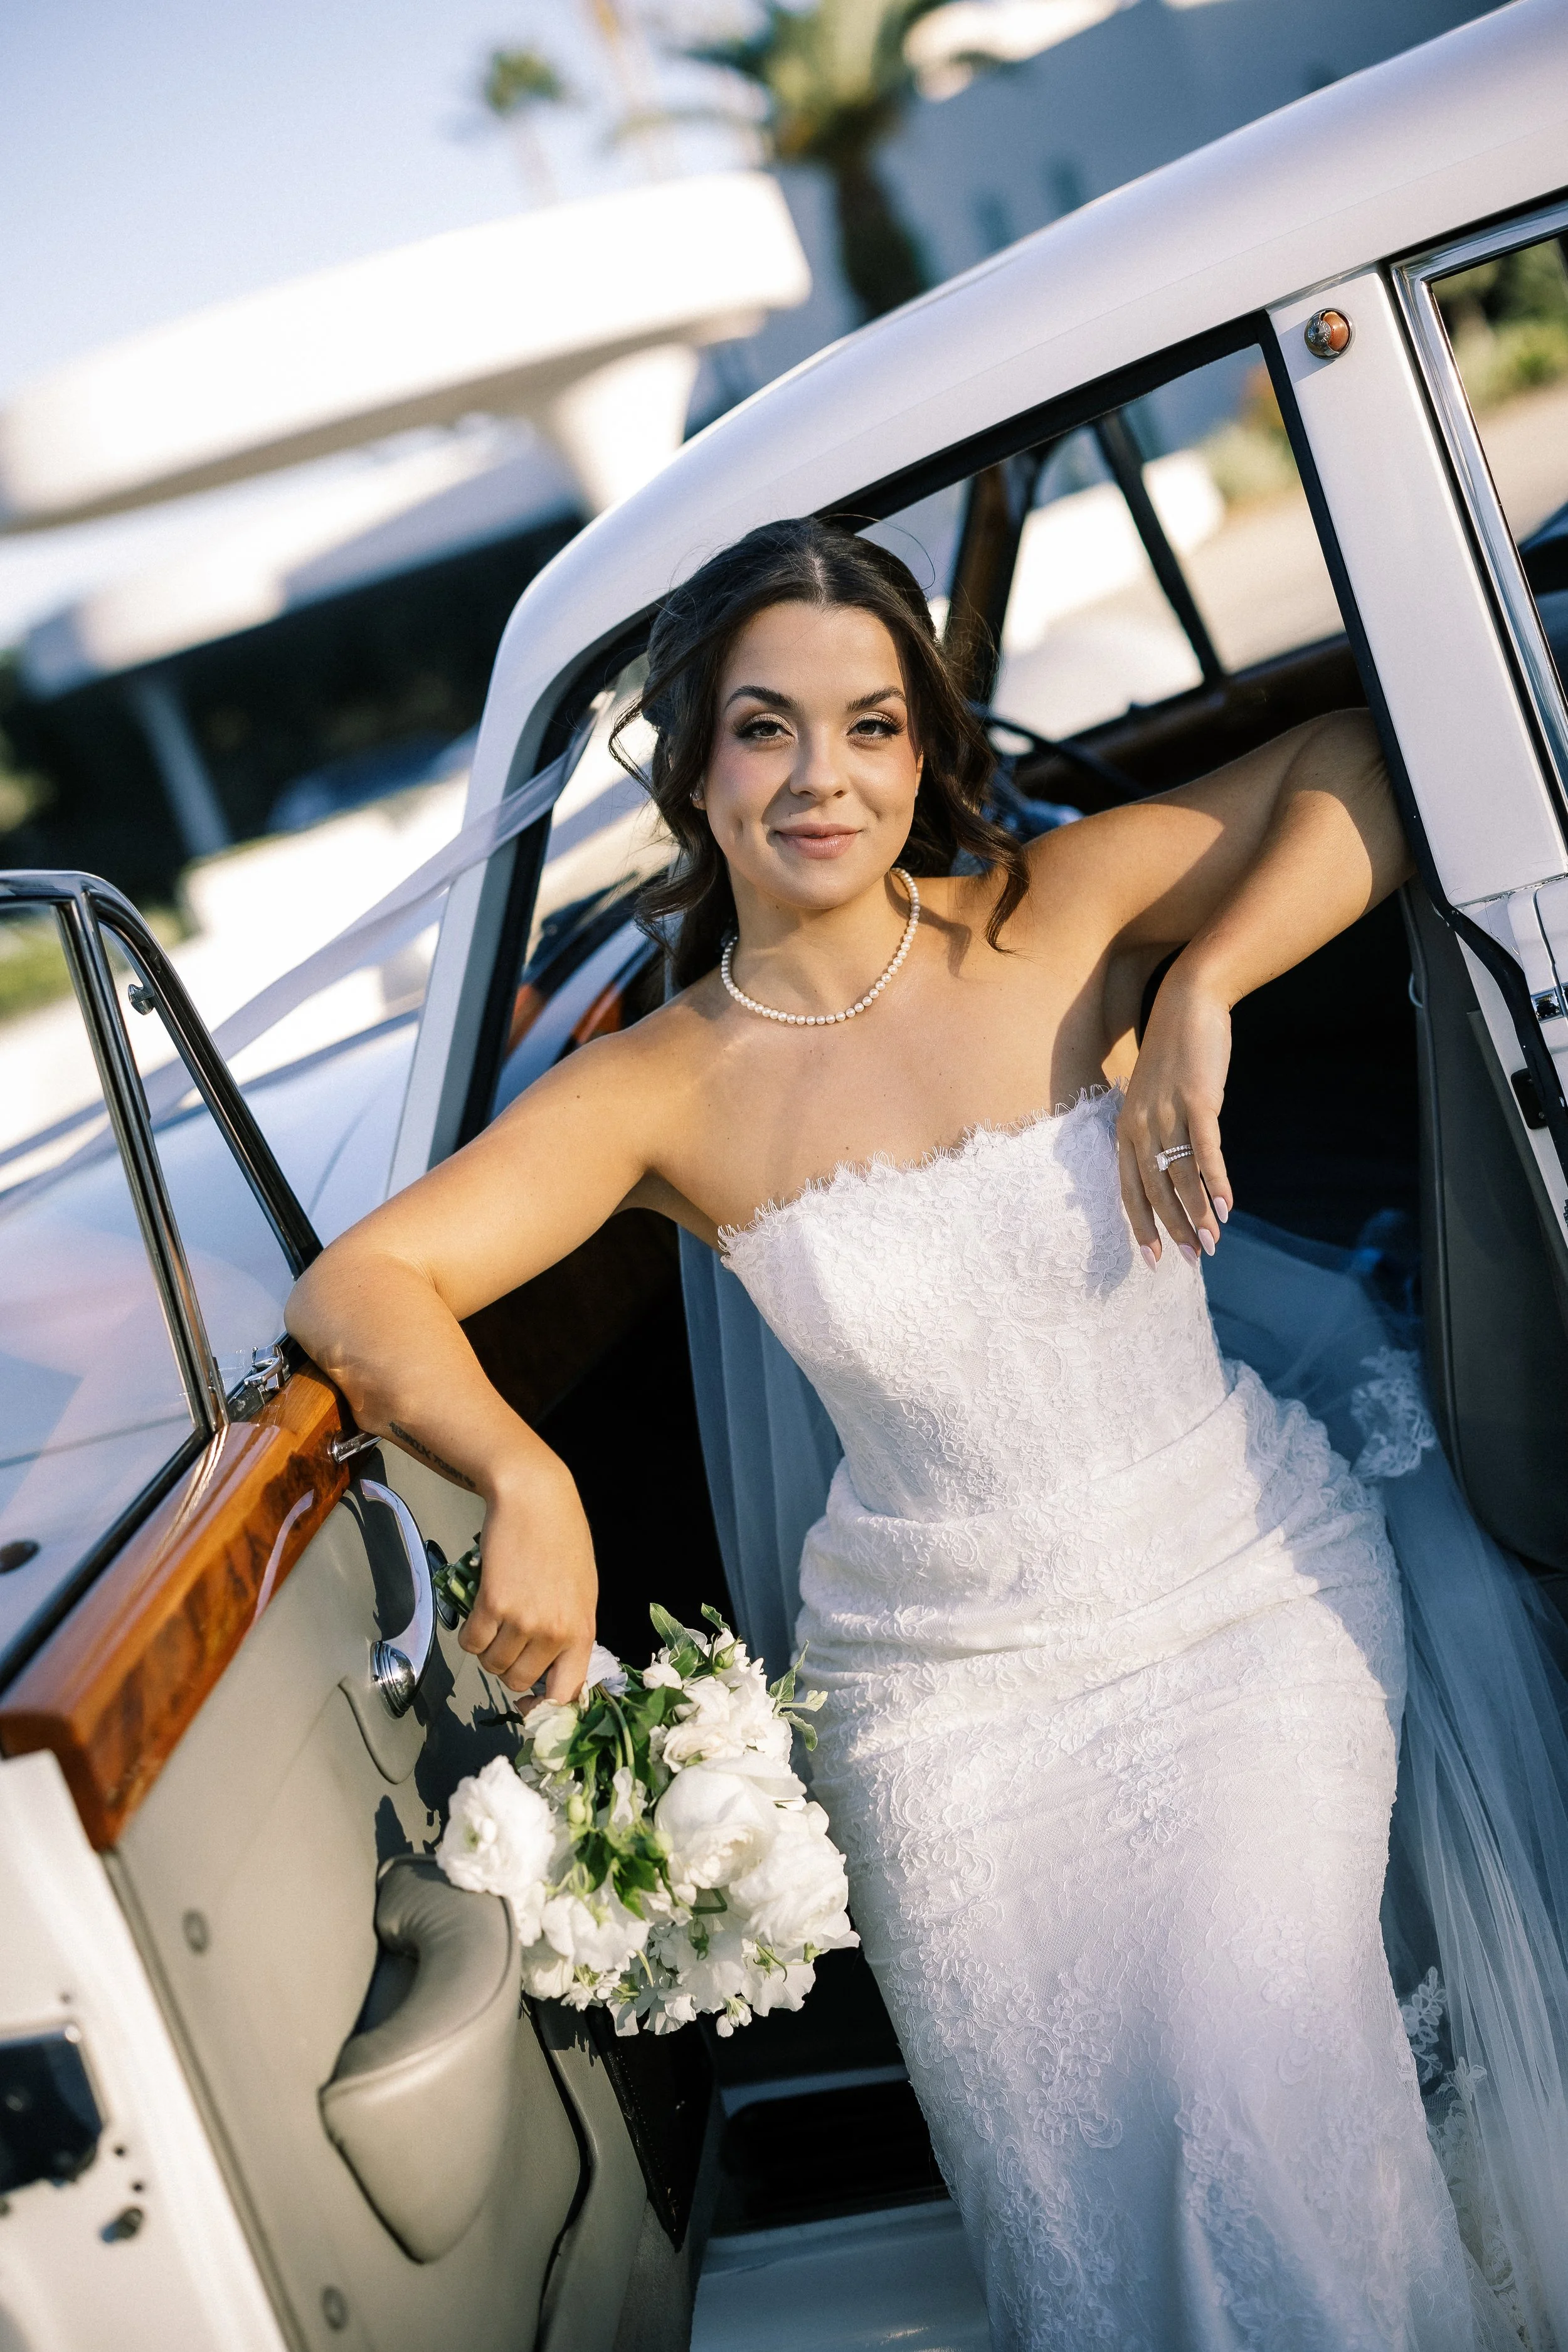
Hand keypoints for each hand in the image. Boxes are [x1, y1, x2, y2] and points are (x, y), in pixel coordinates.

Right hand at [458, 1452, 598, 1700]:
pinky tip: (479, 1613)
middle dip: (509, 1669)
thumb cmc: (563, 1539)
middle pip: (519, 1681)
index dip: (544, 1706)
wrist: (536, 1499)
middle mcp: (554, 1632)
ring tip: (496, 1622)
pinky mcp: (492, 1604)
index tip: (530, 1702)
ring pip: (492, 1665)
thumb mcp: (582, 1591)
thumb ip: (570, 1632)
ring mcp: (522, 1620)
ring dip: (488, 1651)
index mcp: (582, 1631)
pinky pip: (471, 1643)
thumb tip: (553, 1670)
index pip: (565, 1693)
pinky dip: (470, 1635)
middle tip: (509, 1642)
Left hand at [1118, 970, 1232, 1266]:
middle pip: (1154, 1188)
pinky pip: (1205, 1150)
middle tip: (1190, 1260)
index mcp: (1126, 1127)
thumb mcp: (1156, 1098)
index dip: (1141, 1224)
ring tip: (1213, 1243)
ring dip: (1197, 1213)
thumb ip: (1158, 1133)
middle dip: (1173, 1228)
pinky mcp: (1196, 1099)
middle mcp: (1140, 1124)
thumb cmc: (1175, 1055)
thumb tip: (1175, 1171)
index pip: (1128, 1187)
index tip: (1154, 1257)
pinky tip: (1226, 1206)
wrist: (1188, 1003)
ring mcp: (1167, 1112)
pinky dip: (1215, 1180)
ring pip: (1180, 1175)